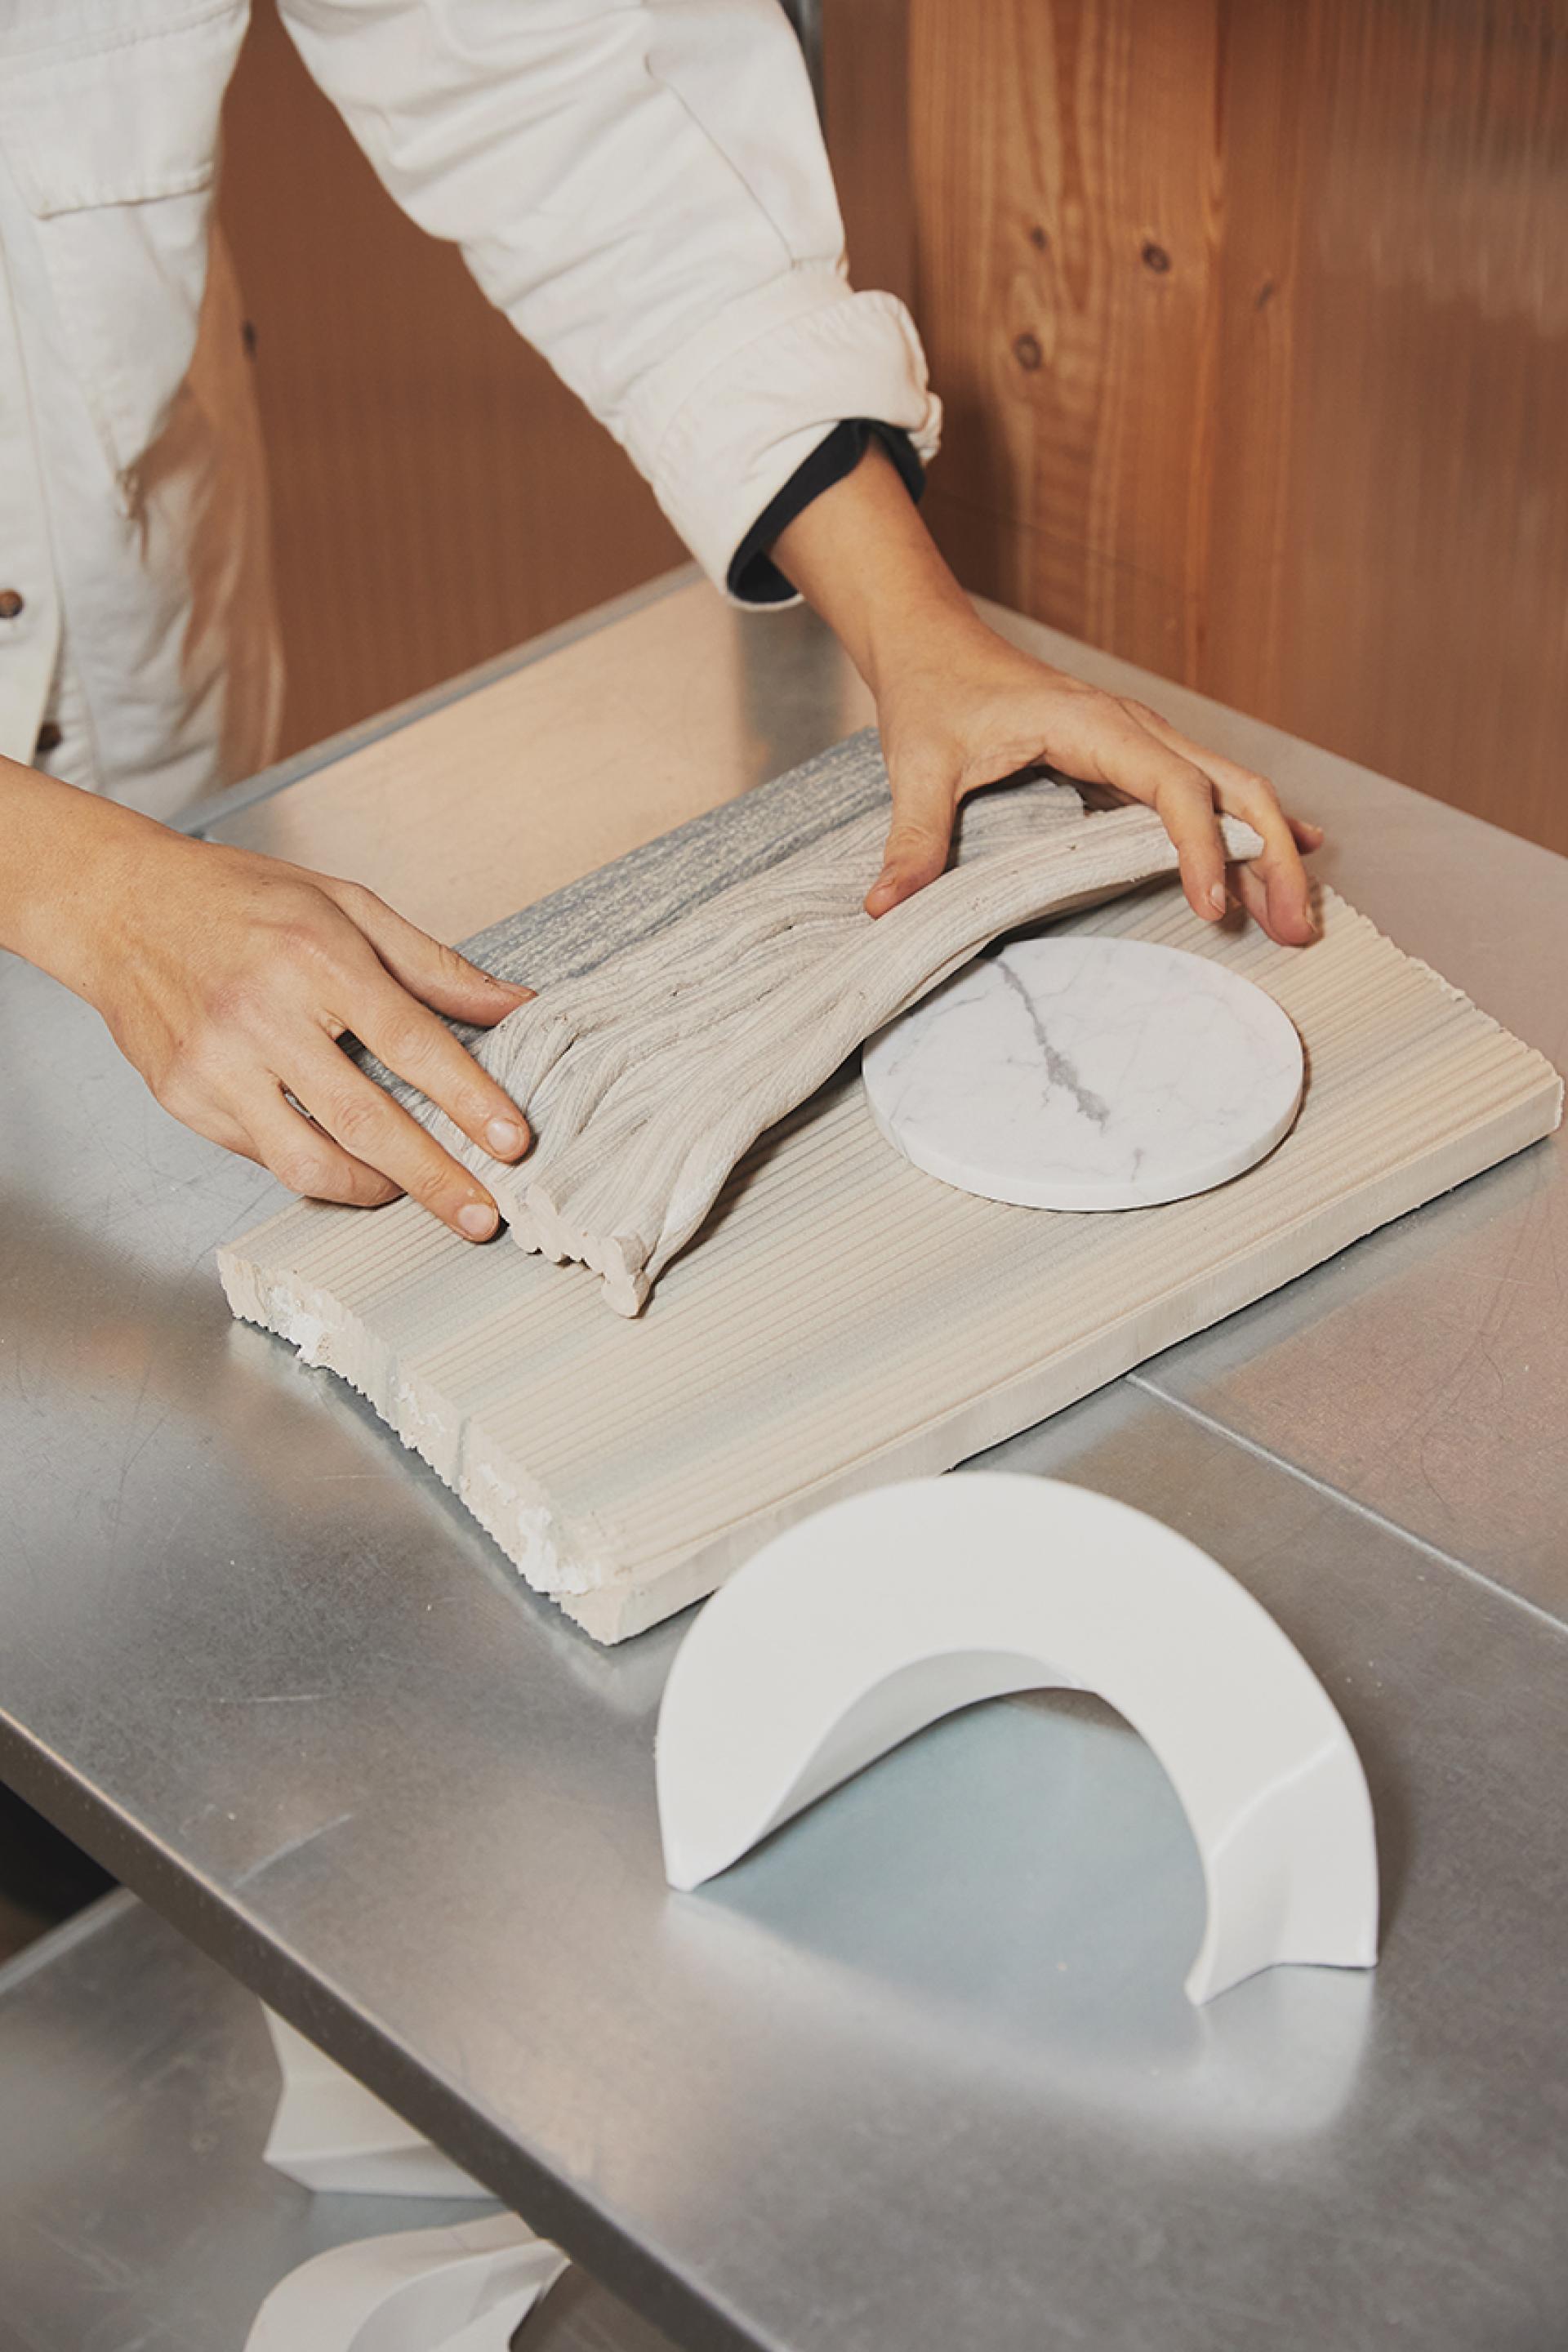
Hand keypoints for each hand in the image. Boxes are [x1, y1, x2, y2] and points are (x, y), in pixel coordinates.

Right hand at [0, 765, 530, 1238]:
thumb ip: (433, 965)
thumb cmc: (238, 898)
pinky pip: (266, 1156)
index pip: (411, 1041)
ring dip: (373, 1191)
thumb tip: (514, 1005)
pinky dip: (315, 1167)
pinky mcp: (187, 1099)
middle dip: (433, 1178)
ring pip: (307, 1161)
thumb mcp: (346, 905)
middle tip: (481, 1216)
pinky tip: (345, 1161)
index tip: (512, 1141)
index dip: (468, 1098)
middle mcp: (263, 1015)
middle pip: (364, 1120)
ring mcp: (217, 1065)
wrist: (119, 906)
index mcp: (315, 957)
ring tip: (412, 1193)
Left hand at [868, 609, 1322, 943]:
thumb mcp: (916, 766)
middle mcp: (1135, 729)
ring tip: (1296, 920)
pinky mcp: (1136, 762)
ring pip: (1233, 791)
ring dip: (1271, 852)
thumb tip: (883, 907)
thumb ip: (911, 839)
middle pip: (1232, 786)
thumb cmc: (933, 695)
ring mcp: (1143, 744)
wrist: (935, 646)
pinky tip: (1286, 859)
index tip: (1213, 904)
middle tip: (1295, 928)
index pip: (1172, 785)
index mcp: (1093, 724)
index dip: (1200, 845)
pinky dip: (1249, 829)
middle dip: (1271, 857)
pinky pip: (1210, 795)